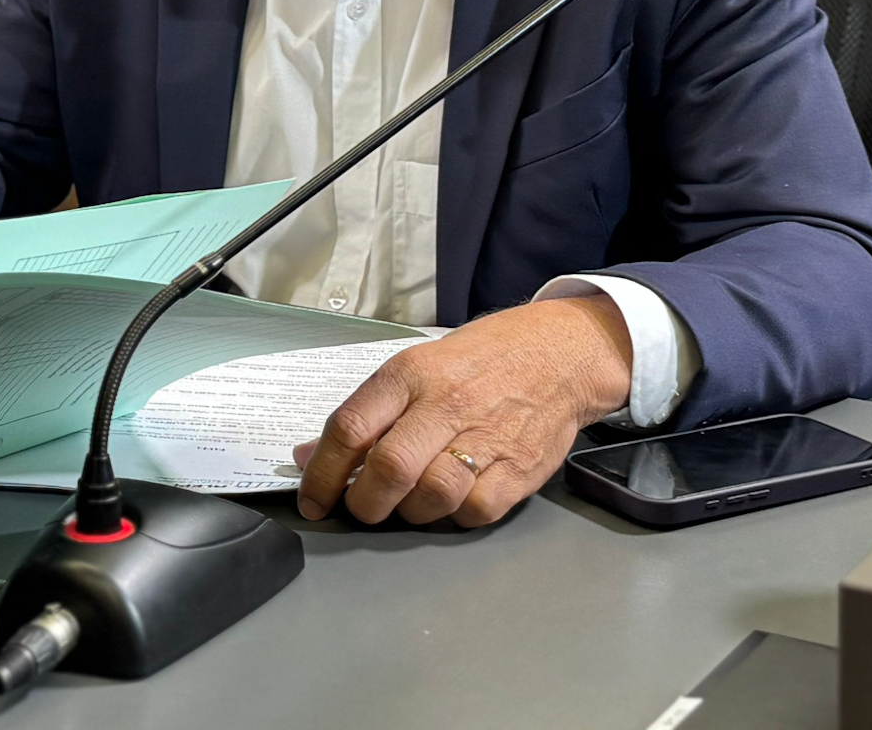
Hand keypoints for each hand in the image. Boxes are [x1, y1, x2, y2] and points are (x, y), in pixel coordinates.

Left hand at [294, 295, 632, 527]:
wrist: (560, 355)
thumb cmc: (484, 360)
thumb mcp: (417, 366)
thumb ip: (368, 413)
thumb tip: (312, 455)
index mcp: (412, 373)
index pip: (350, 427)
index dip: (321, 473)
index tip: (311, 498)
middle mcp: (446, 404)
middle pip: (388, 470)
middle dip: (362, 503)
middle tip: (360, 507)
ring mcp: (486, 439)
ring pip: (429, 499)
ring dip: (407, 513)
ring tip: (406, 502)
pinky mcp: (518, 471)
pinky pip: (471, 513)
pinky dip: (453, 516)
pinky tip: (450, 498)